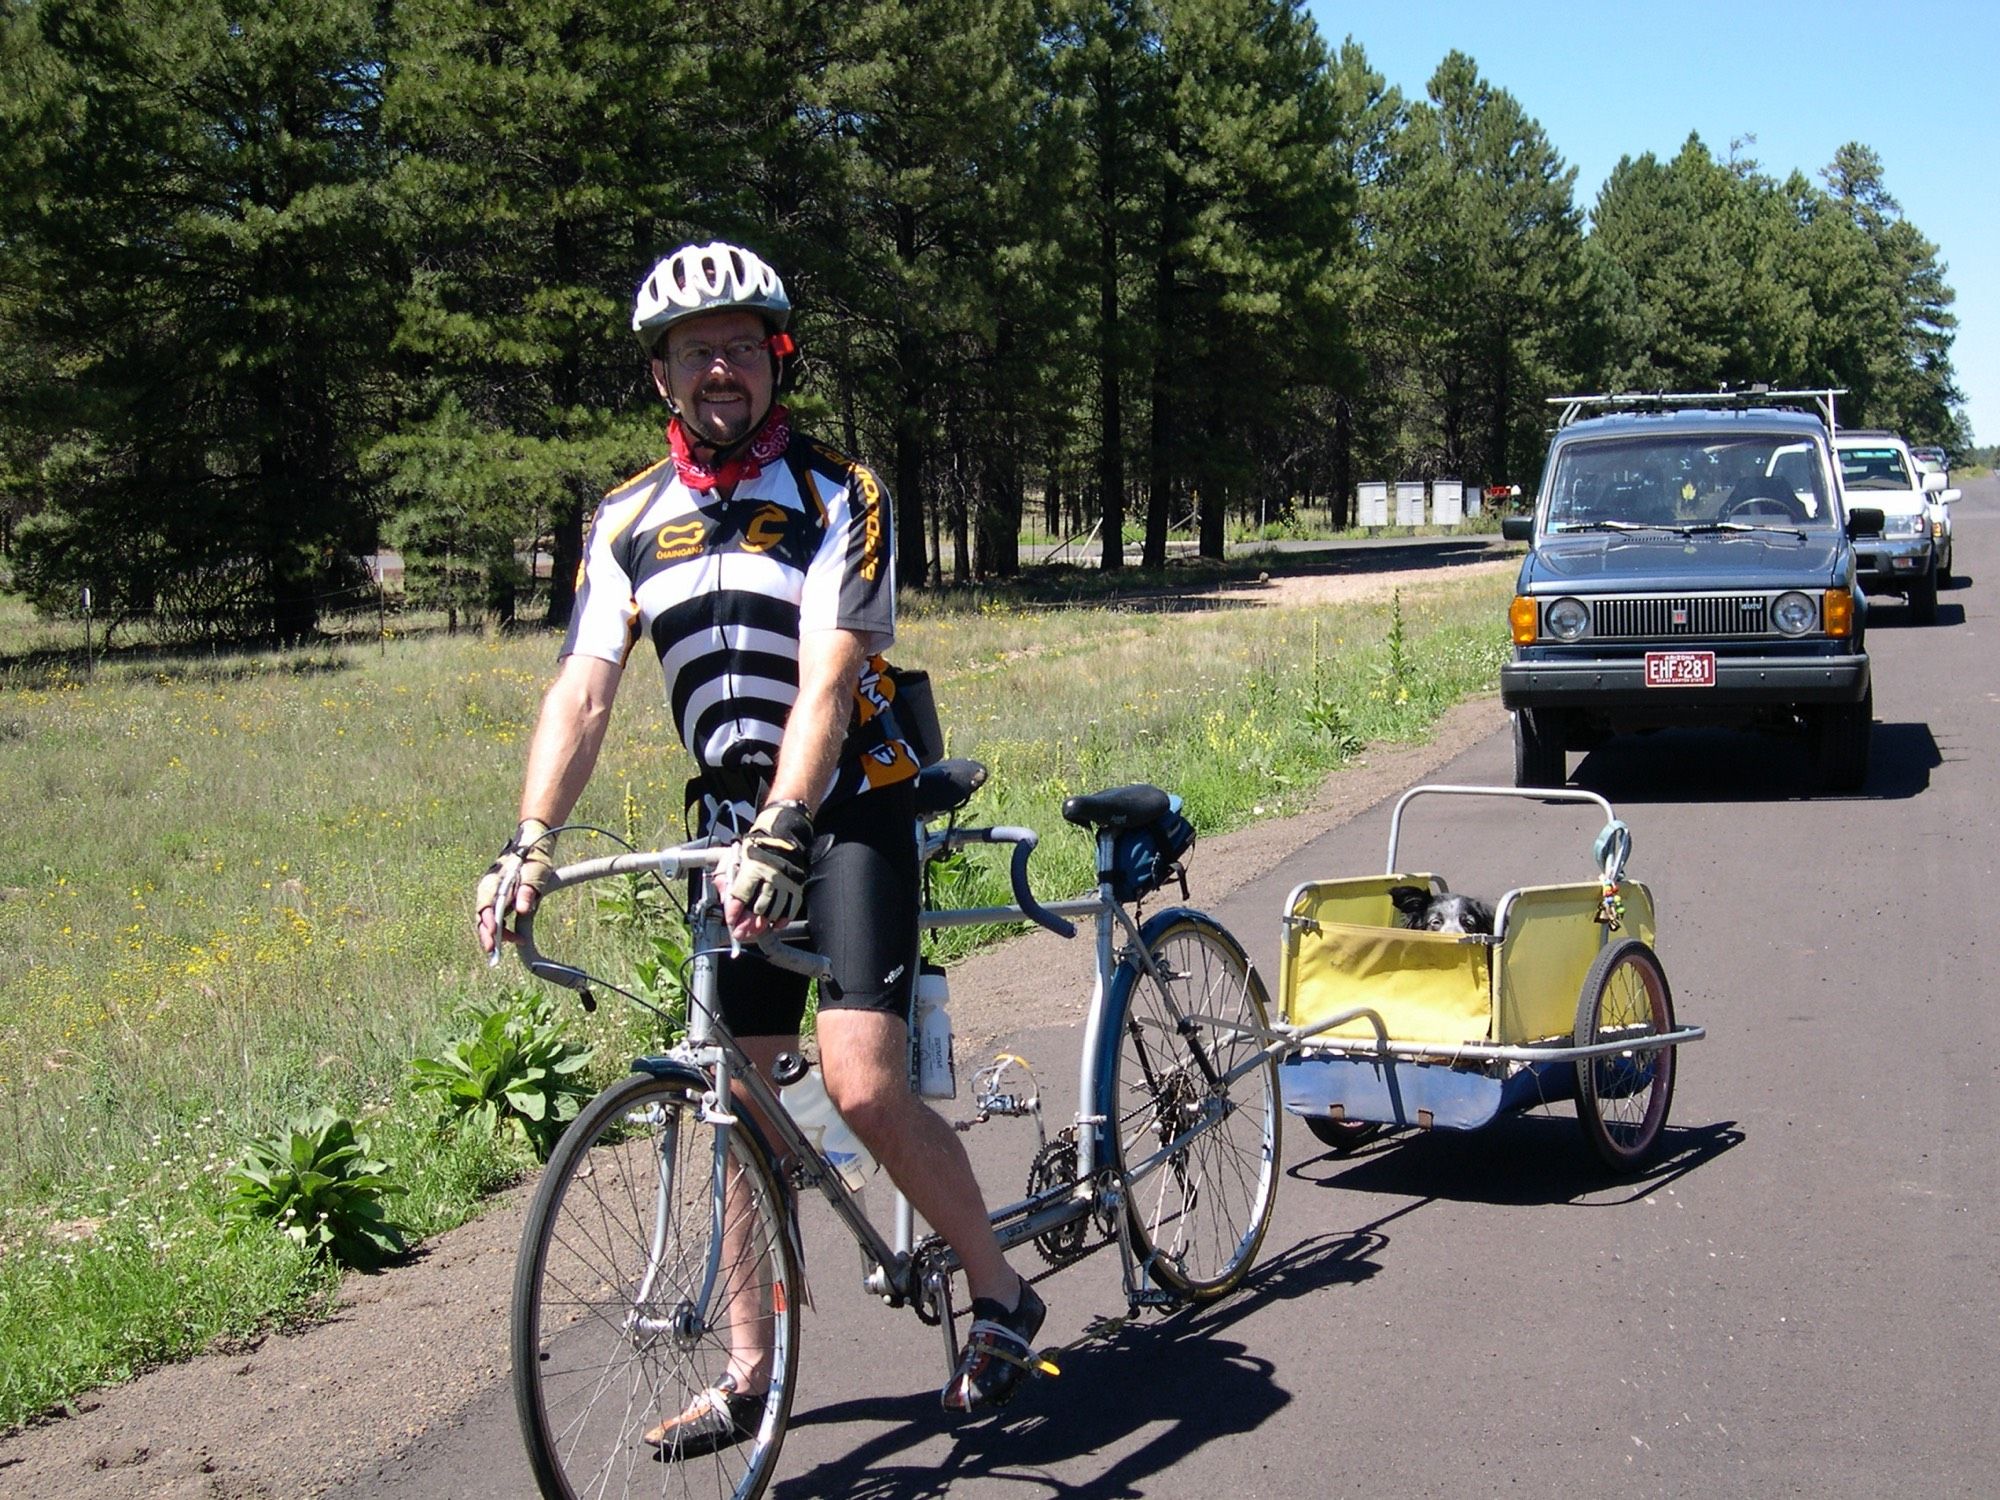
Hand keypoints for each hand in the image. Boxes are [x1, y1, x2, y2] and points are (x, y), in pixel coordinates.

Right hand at [476, 819, 554, 955]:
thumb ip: (527, 891)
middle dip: (487, 934)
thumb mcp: (534, 874)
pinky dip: (500, 928)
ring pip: (487, 918)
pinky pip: (495, 915)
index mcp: (494, 883)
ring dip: (494, 933)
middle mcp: (488, 889)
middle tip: (492, 952)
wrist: (533, 845)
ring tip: (504, 948)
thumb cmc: (534, 859)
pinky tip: (512, 938)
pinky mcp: (498, 898)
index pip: (486, 907)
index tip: (493, 936)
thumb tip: (522, 910)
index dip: (489, 923)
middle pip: (482, 915)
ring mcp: (492, 894)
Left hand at [724, 800, 812, 934]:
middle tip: (742, 934)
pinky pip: (792, 907)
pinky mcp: (797, 885)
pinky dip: (784, 919)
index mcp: (752, 868)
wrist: (782, 835)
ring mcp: (786, 882)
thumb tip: (725, 899)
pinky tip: (776, 925)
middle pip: (759, 908)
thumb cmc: (754, 848)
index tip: (732, 921)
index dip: (734, 911)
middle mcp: (770, 876)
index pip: (741, 895)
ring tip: (757, 930)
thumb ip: (726, 878)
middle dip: (749, 924)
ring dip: (765, 923)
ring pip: (775, 910)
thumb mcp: (734, 857)